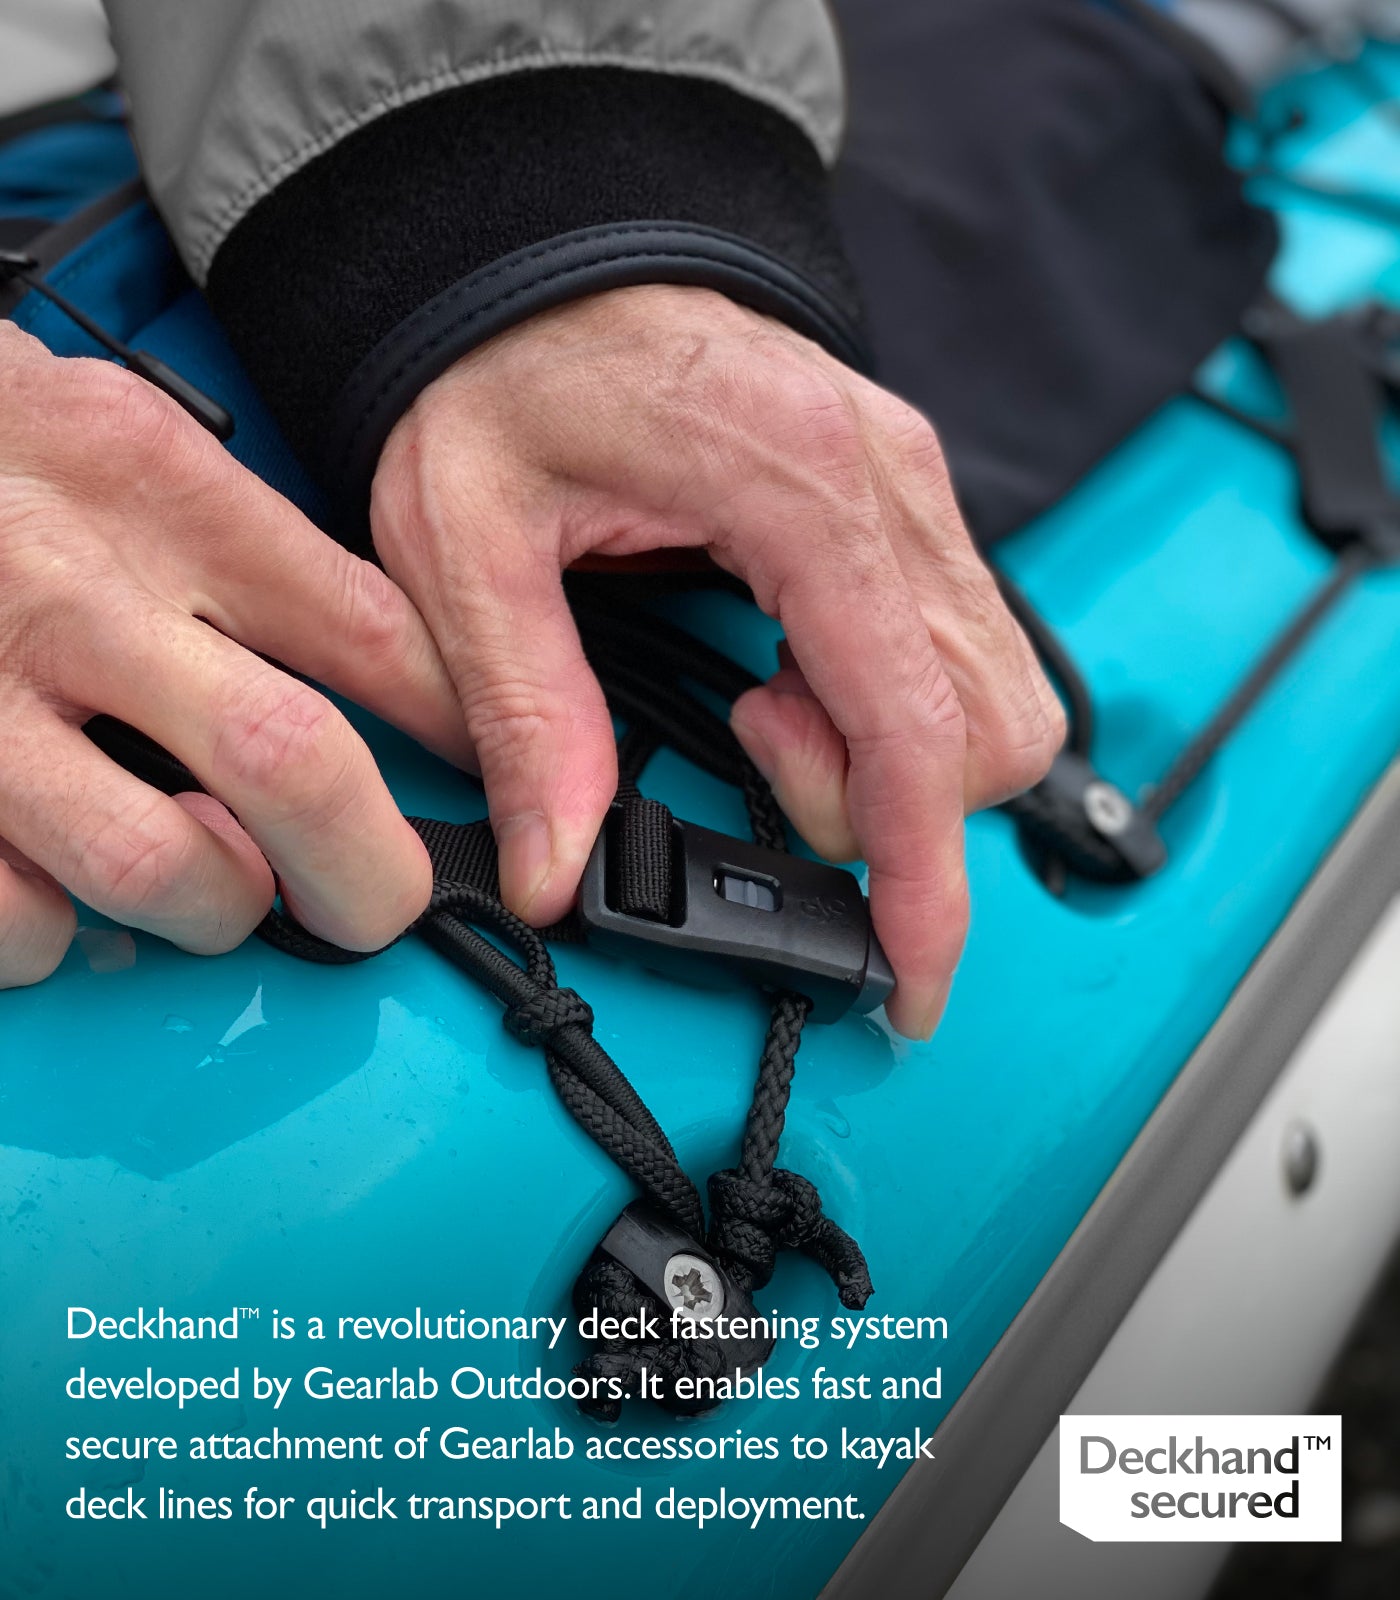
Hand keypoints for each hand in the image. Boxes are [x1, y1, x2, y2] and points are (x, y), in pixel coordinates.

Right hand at [0, 323, 469, 987]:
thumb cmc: (2, 462)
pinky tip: (71, 893)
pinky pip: (16, 919)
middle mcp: (76, 592)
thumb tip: (397, 672)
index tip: (495, 787)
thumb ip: (259, 554)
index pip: (368, 630)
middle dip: (366, 871)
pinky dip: (62, 938)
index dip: (459, 730)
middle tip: (378, 902)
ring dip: (214, 907)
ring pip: (157, 867)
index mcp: (162, 497)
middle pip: (289, 762)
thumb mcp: (138, 450)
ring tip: (210, 883)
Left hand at [371, 286, 1062, 1037]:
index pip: (917, 729)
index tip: (917, 980)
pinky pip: (952, 644)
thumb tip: (554, 868)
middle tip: (752, 745)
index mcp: (802, 493)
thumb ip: (524, 716)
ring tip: (760, 705)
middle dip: (885, 803)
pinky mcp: (899, 496)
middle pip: (988, 732)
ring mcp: (910, 485)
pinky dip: (885, 703)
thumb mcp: (466, 545)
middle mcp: (891, 487)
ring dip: (888, 754)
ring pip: (990, 693)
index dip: (925, 881)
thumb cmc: (500, 367)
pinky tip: (787, 671)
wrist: (540, 252)